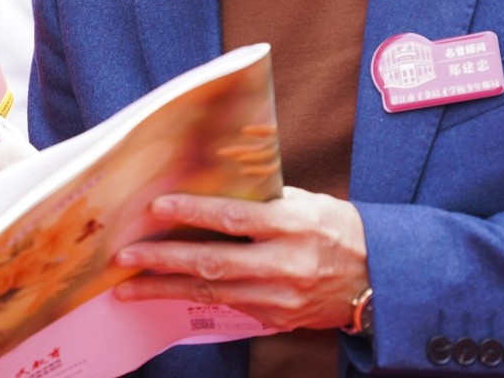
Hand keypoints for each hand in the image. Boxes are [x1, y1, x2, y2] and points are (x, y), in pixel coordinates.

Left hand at [112, 186, 367, 331]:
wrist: (378, 277)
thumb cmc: (337, 229)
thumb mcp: (307, 203)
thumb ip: (264, 199)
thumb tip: (214, 186)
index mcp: (293, 226)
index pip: (234, 218)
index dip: (193, 212)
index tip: (157, 207)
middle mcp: (284, 264)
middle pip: (214, 263)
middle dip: (164, 260)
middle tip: (125, 256)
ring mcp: (278, 296)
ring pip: (212, 293)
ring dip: (165, 289)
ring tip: (128, 286)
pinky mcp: (274, 317)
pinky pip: (226, 306)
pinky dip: (192, 298)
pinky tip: (165, 293)